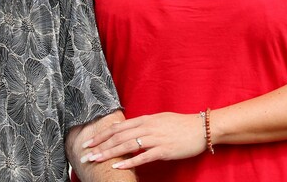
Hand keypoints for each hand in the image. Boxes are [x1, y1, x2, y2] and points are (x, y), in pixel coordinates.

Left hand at [78, 112, 206, 169]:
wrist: (201, 129)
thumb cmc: (180, 125)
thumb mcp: (158, 120)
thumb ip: (142, 124)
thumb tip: (125, 129)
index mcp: (145, 119)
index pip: (118, 127)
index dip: (101, 134)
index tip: (88, 142)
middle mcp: (147, 127)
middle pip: (118, 136)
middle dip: (99, 145)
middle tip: (85, 154)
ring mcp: (155, 139)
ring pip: (126, 146)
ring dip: (109, 153)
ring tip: (95, 159)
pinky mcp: (164, 150)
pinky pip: (143, 157)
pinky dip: (129, 162)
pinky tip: (117, 167)